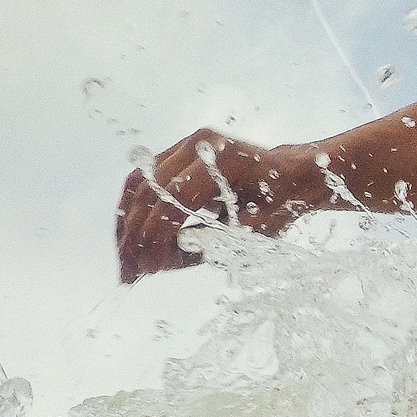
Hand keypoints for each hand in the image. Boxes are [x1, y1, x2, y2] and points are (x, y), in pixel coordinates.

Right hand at [114, 129, 302, 282]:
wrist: (291, 174)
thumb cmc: (280, 203)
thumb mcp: (256, 229)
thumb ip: (215, 241)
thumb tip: (164, 258)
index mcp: (223, 158)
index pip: (176, 195)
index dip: (159, 232)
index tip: (150, 265)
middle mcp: (198, 144)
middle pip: (150, 189)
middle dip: (136, 235)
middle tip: (129, 271)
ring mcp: (184, 145)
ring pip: (138, 184)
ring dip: (126, 225)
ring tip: (124, 262)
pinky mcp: (174, 153)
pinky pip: (141, 181)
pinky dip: (132, 211)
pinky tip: (127, 239)